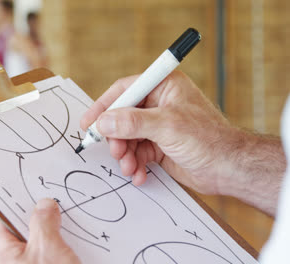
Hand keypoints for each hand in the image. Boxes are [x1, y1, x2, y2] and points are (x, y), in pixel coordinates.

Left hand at [0, 199, 80, 263]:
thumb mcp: (48, 249)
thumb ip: (44, 223)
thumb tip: (45, 205)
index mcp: (1, 254)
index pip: (2, 219)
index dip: (16, 202)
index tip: (29, 189)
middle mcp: (8, 262)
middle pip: (21, 230)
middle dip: (39, 217)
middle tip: (54, 202)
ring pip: (35, 244)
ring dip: (50, 233)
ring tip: (65, 218)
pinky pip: (45, 256)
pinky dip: (56, 248)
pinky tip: (71, 240)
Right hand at [81, 71, 237, 194]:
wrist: (229, 168)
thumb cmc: (208, 139)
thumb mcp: (167, 126)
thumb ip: (132, 122)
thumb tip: (104, 122)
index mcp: (163, 86)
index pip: (124, 90)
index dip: (104, 105)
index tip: (89, 122)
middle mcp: (158, 103)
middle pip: (122, 116)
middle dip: (116, 137)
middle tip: (116, 151)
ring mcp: (157, 125)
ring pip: (127, 137)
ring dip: (124, 154)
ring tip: (130, 167)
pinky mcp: (158, 145)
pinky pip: (136, 152)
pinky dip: (134, 164)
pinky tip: (139, 174)